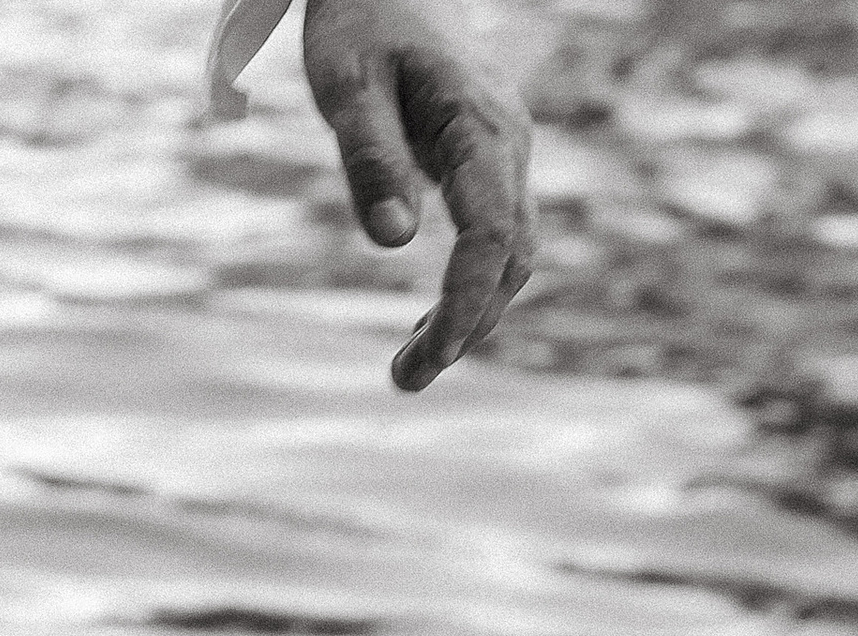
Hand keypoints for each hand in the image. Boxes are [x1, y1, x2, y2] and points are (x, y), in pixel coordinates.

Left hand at [210, 0, 534, 389]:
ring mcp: (506, 157)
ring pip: (510, 257)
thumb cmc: (361, 21)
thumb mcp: (346, 83)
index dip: (466, 303)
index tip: (430, 356)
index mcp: (483, 127)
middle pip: (510, 259)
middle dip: (465, 326)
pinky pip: (495, 241)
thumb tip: (393, 243)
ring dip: (470, 316)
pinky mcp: (491, 166)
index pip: (491, 236)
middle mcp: (509, 147)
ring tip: (413, 363)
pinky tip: (427, 321)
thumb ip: (370, 158)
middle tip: (405, 379)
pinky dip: (468, 288)